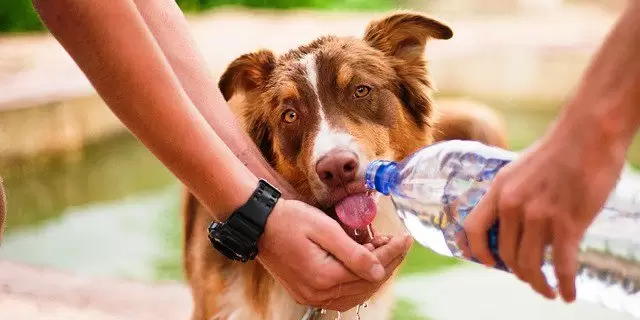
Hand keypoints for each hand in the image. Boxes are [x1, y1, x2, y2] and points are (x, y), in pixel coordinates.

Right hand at [258, 198, 411, 310]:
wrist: (259, 224)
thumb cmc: (290, 219)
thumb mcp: (324, 229)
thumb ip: (353, 253)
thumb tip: (379, 271)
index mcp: (324, 276)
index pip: (371, 269)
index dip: (392, 253)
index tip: (405, 237)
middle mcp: (318, 293)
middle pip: (366, 284)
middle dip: (387, 262)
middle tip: (397, 242)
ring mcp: (311, 296)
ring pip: (356, 293)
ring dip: (374, 274)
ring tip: (382, 250)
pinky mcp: (307, 293)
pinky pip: (341, 294)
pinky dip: (357, 281)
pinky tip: (364, 265)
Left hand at [463, 124, 626, 301]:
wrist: (588, 133)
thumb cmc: (558, 150)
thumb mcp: (519, 170)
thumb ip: (512, 194)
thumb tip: (512, 220)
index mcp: (499, 189)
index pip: (473, 228)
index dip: (476, 251)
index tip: (485, 263)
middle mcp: (513, 204)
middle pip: (505, 253)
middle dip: (517, 271)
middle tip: (529, 277)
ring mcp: (539, 215)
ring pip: (530, 264)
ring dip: (538, 283)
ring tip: (547, 290)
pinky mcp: (567, 223)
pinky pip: (561, 266)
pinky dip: (564, 285)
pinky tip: (567, 294)